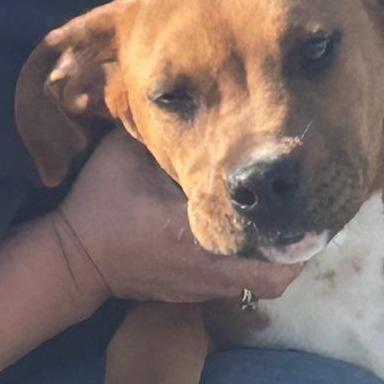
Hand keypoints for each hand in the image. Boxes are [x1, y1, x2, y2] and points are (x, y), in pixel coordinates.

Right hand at [49, 129, 302, 309]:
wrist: (76, 260)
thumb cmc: (101, 203)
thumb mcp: (127, 154)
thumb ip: (159, 126)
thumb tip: (189, 88)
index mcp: (196, 234)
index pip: (267, 247)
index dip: (295, 228)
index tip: (307, 200)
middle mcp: (210, 270)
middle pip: (280, 277)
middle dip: (298, 248)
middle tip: (307, 215)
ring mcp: (206, 288)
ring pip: (265, 285)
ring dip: (279, 257)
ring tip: (288, 222)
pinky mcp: (199, 295)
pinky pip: (243, 285)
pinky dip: (256, 264)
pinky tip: (256, 236)